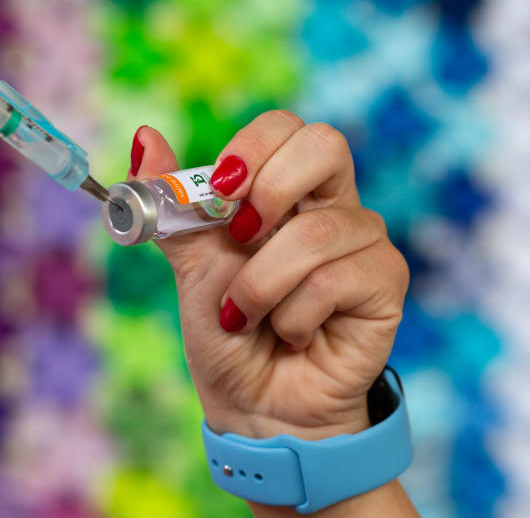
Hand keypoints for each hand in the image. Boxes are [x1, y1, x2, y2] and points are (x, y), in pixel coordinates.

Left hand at [130, 112, 407, 440]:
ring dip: (262, 284)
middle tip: (241, 236)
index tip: (219, 189)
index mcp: (287, 191)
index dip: (253, 147)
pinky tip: (292, 335)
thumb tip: (143, 137)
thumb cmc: (226, 329)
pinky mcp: (386, 283)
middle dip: (270, 190)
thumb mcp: (190, 262)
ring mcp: (364, 242)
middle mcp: (332, 205)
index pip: (287, 128)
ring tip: (248, 316)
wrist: (251, 402)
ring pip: (317, 231)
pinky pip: (335, 278)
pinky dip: (293, 315)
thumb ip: (172, 203)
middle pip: (325, 144)